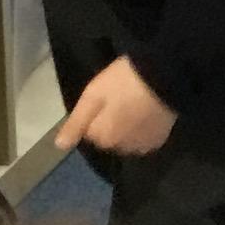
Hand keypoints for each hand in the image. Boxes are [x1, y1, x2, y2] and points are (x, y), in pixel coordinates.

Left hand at [55, 56, 177, 160]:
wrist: (165, 76)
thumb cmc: (124, 81)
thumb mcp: (93, 96)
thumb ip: (76, 123)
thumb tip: (59, 146)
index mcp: (103, 138)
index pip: (90, 132)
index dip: (95, 112)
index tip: (106, 96)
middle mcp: (122, 149)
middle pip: (108, 137)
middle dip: (110, 122)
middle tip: (121, 97)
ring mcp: (143, 146)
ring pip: (125, 139)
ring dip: (126, 127)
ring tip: (135, 104)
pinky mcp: (159, 140)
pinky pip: (143, 139)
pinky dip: (142, 129)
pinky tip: (147, 112)